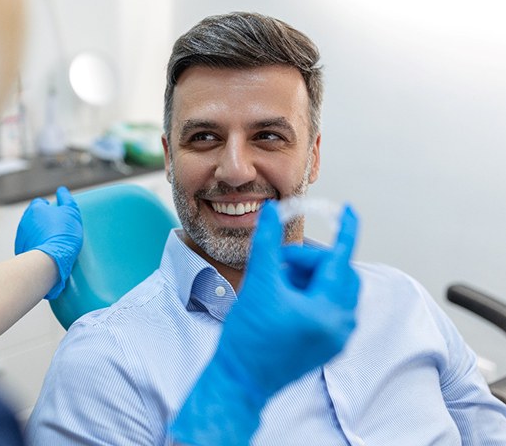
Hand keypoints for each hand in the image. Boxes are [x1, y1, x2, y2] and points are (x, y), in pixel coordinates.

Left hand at [15, 186, 82, 298]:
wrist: (49, 259)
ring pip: (31, 230)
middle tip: (57, 228)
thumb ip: (66, 199)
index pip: (40, 202)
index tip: (57, 214)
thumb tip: (62, 190)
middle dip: (43, 220)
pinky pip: (28, 244)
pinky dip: (36, 245)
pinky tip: (46, 250)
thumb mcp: (71, 213)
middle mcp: (25, 220)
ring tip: (53, 241)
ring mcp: (21, 235)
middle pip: (34, 216)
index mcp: (36, 208)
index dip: (49, 207)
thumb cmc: (62, 234)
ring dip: (39, 233)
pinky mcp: (20, 249)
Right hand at [170, 200, 359, 444]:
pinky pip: (329, 306)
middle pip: (339, 274)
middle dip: (311, 261)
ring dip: (310, 277)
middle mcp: (340, 326)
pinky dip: (311, 292)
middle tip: (282, 263)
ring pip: (333, 289)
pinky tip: (284, 297)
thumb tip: (271, 211)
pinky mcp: (327, 345)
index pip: (342, 260)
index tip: (350, 210)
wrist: (240, 380)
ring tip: (279, 282)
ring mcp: (336, 338)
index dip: (346, 230)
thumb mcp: (258, 284)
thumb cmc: (247, 337)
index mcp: (327, 312)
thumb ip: (268, 244)